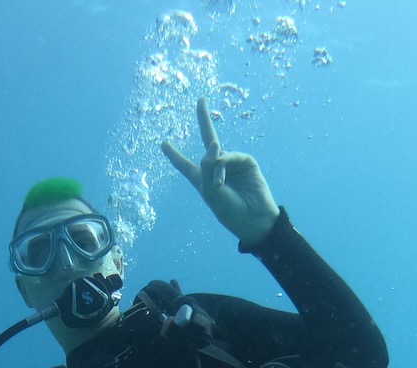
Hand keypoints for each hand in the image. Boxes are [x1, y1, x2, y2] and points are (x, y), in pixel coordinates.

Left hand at [162, 96, 280, 246]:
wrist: (254, 219)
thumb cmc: (229, 210)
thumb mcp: (209, 192)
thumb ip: (206, 167)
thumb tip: (214, 143)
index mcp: (203, 179)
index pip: (185, 165)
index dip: (174, 155)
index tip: (163, 144)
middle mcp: (217, 168)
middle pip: (208, 139)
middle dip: (203, 119)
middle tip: (201, 100)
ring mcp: (232, 163)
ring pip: (216, 154)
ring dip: (215, 169)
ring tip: (219, 187)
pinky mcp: (245, 161)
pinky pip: (229, 156)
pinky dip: (224, 166)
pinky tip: (223, 182)